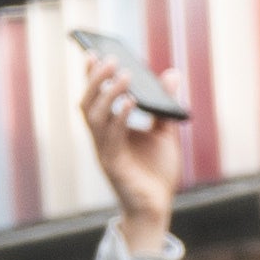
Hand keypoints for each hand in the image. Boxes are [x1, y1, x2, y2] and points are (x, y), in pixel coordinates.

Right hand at [80, 56, 183, 252]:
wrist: (158, 206)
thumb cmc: (157, 172)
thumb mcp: (165, 131)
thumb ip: (164, 104)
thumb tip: (172, 73)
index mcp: (110, 129)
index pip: (95, 98)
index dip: (91, 77)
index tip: (95, 53)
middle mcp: (102, 138)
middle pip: (88, 103)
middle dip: (95, 80)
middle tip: (110, 59)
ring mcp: (104, 151)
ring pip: (94, 117)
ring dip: (107, 93)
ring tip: (123, 74)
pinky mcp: (112, 164)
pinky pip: (111, 136)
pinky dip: (119, 116)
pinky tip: (131, 101)